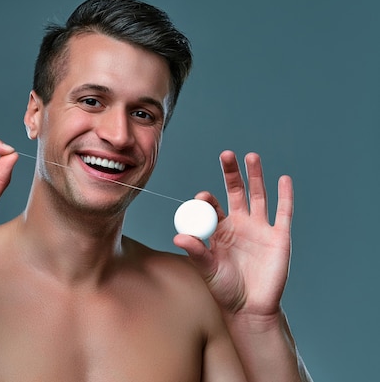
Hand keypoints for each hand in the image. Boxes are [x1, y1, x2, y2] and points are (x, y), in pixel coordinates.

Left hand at [174, 150, 292, 319]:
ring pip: (258, 196)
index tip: (202, 197)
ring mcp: (260, 228)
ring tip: (251, 156)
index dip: (207, 199)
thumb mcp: (207, 269)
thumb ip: (196, 251)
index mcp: (219, 229)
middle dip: (231, 174)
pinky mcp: (279, 236)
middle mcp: (239, 224)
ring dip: (255, 176)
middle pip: (235, 192)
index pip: (212, 206)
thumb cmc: (225, 288)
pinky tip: (283, 179)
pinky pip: (283, 212)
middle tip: (225, 155)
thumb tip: (178, 236)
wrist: (250, 308)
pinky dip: (284, 196)